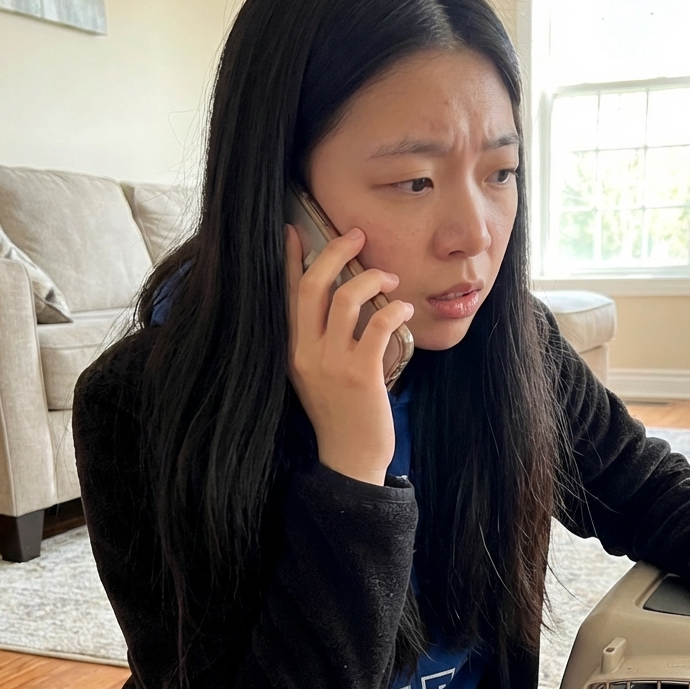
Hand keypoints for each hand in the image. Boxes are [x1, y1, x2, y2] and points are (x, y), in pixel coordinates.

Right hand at [284, 224, 413, 484]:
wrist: (349, 459)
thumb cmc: (340, 415)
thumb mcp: (315, 376)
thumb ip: (318, 343)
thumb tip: (338, 302)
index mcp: (291, 350)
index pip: (287, 294)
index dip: (291, 259)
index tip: (295, 230)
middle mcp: (305, 352)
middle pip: (313, 286)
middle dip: (335, 252)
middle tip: (357, 235)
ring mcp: (332, 363)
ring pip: (345, 299)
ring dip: (371, 278)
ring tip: (390, 277)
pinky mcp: (361, 374)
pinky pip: (377, 325)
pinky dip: (393, 310)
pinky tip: (403, 309)